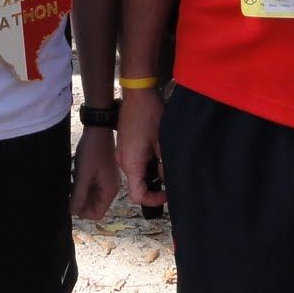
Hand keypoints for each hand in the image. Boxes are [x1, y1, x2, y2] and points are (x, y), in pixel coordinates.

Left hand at [69, 127, 119, 219]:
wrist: (98, 129)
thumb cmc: (92, 150)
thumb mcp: (83, 175)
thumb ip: (78, 195)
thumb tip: (72, 212)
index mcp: (109, 190)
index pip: (96, 214)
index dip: (82, 212)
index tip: (70, 201)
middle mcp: (110, 188)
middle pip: (93, 206)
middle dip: (79, 200)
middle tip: (68, 190)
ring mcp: (106, 181)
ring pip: (90, 196)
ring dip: (79, 192)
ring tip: (71, 180)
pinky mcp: (101, 174)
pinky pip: (90, 186)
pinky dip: (81, 184)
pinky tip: (75, 174)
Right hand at [115, 88, 165, 207]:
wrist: (137, 93)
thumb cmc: (149, 115)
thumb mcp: (163, 142)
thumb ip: (166, 165)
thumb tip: (170, 179)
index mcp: (131, 163)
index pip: (138, 195)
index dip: (154, 199)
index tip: (168, 192)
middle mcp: (123, 161)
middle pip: (137, 186)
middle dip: (154, 186)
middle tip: (171, 177)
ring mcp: (122, 152)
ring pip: (136, 173)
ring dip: (151, 173)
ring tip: (166, 163)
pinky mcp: (125, 145)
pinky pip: (134, 162)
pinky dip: (147, 163)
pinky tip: (158, 152)